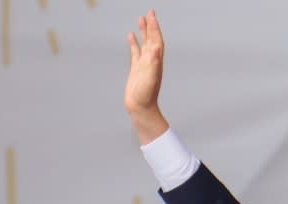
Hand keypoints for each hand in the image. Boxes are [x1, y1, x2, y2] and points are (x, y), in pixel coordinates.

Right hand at [125, 10, 167, 143]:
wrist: (141, 108)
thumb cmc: (146, 96)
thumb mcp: (150, 79)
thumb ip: (154, 64)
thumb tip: (156, 49)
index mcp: (155, 62)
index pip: (157, 40)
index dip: (155, 28)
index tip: (152, 15)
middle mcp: (151, 61)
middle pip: (152, 39)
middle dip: (151, 25)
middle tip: (150, 11)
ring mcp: (144, 64)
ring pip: (144, 43)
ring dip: (144, 31)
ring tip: (141, 18)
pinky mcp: (136, 69)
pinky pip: (135, 52)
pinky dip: (134, 42)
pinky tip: (131, 35)